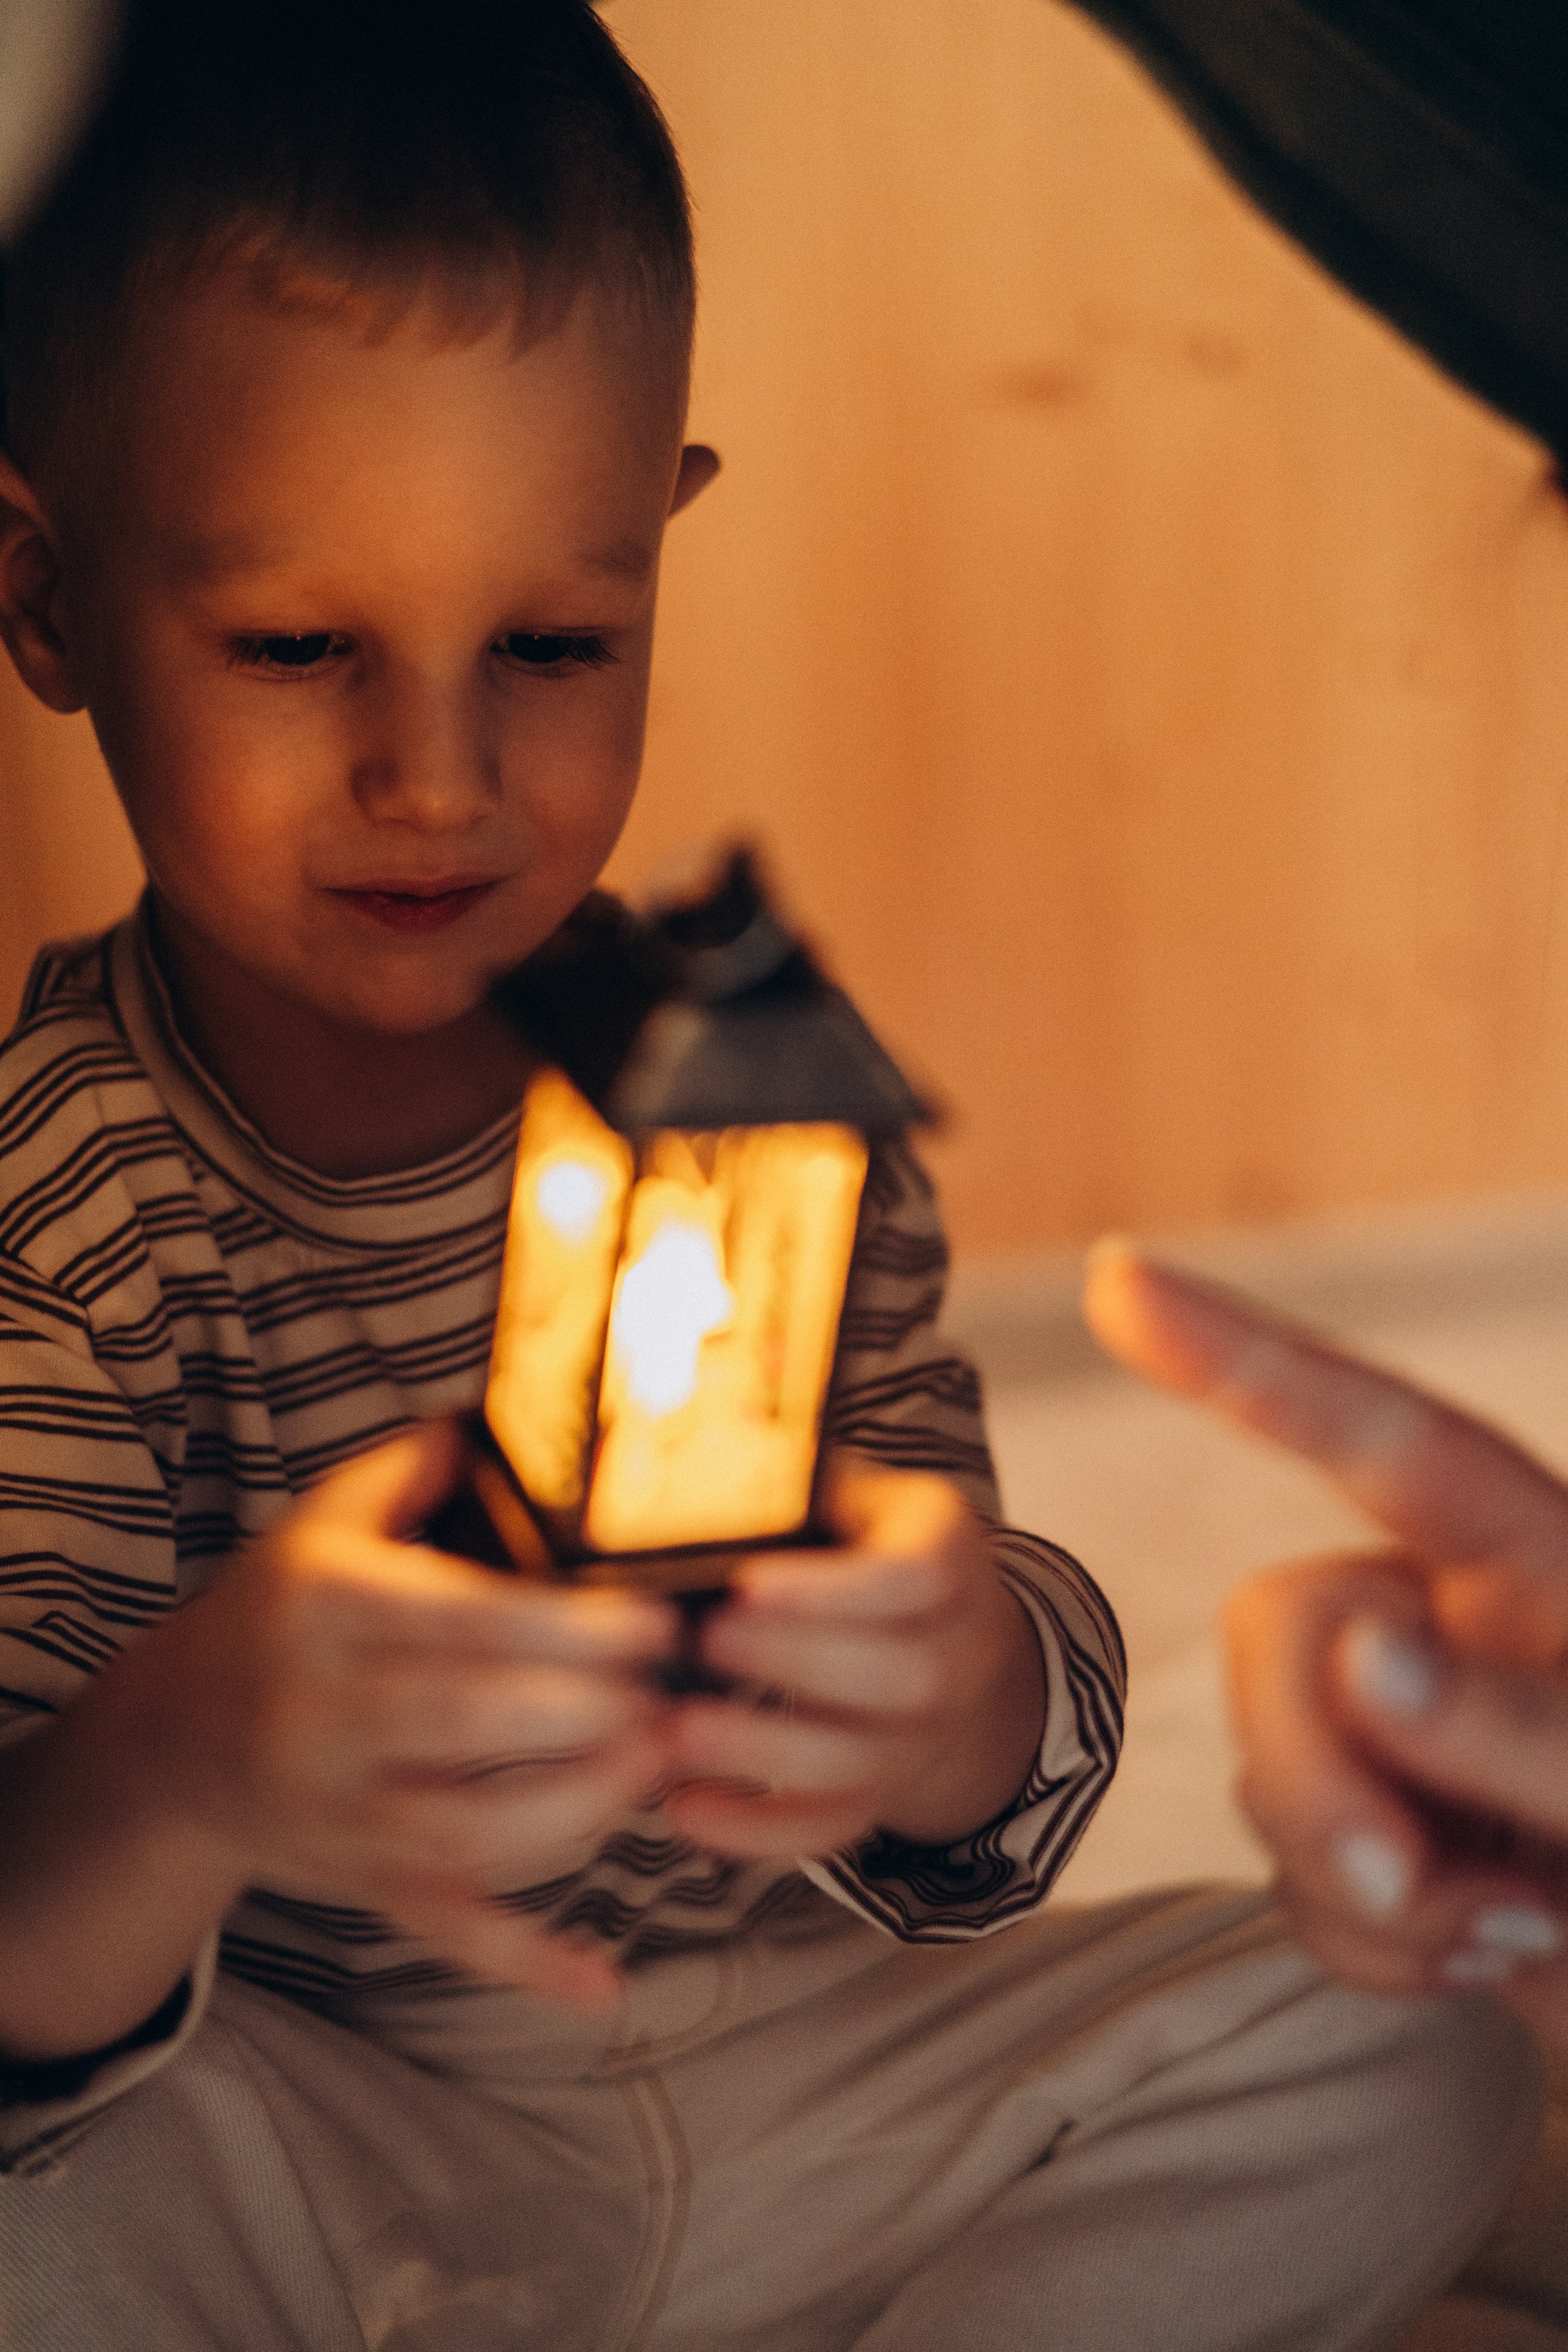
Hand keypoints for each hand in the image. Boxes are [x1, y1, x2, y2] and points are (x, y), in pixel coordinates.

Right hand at [126, 1418, 676, 2007]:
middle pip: (467, 1725)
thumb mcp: (321, 1521)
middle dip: (587, 1716)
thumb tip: (507, 1416)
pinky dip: (524, 1964)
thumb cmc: (280, 1614)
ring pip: (469, 1836)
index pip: (460, 1618)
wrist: (171, 1744)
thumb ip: (411, 1466)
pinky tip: (605, 1985)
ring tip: (660, 1768)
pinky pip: (443, 1931)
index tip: (657, 1619)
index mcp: (325, 1609)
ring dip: (580, 1815)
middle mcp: (323, 1715)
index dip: (568, 1625)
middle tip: (676, 1696)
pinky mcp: (359, 1883)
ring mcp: (338, 1813)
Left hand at [661, 1456, 1044, 1855]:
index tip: (748, 1582)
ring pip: (865, 1762)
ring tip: (673, 1729)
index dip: (835, 1589)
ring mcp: (927, 1733)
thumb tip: (676, 1478)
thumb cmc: (857, 1538)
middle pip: (904, 1676)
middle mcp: (959, 1648)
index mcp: (949, 1550)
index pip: (914, 1576)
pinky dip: (757, 1832)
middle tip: (704, 1639)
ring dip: (764, 1752)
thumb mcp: (844, 1487)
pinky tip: (683, 1809)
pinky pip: (832, 1829)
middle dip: (798, 1662)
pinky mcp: (884, 1793)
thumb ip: (784, 1482)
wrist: (940, 1628)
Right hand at [1084, 1239, 1567, 2041]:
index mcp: (1529, 1559)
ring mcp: (1403, 1735)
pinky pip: (1300, 1887)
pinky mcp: (1380, 1838)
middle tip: (1415, 1882)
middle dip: (1315, 1770)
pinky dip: (1382, 1953)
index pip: (1377, 1436)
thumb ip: (1514, 1723)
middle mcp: (1445, 1622)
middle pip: (1278, 1631)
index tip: (1122, 1277)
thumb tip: (1363, 1656)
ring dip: (1376, 1893)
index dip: (1239, 1353)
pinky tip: (1489, 1960)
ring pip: (1270, 1773)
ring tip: (1518, 1933)